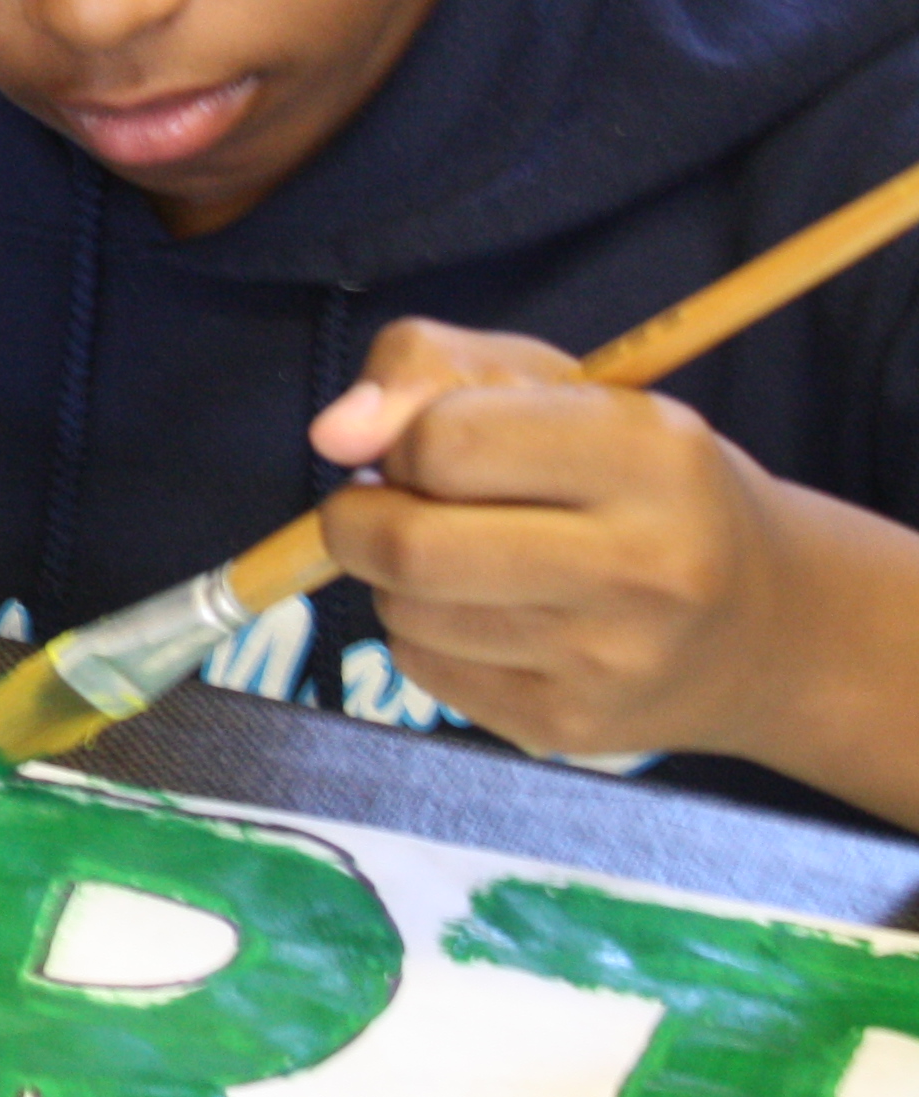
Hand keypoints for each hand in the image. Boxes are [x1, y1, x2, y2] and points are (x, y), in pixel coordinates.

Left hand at [308, 318, 789, 762]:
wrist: (763, 623)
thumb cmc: (632, 479)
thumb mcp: (552, 383)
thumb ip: (426, 369)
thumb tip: (334, 434)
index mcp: (649, 454)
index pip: (446, 442)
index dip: (402, 439)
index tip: (422, 446)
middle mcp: (643, 565)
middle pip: (410, 545)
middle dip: (357, 518)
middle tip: (384, 504)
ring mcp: (609, 661)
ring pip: (404, 611)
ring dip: (393, 576)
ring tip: (457, 556)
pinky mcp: (567, 727)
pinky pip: (421, 669)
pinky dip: (420, 631)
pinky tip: (483, 612)